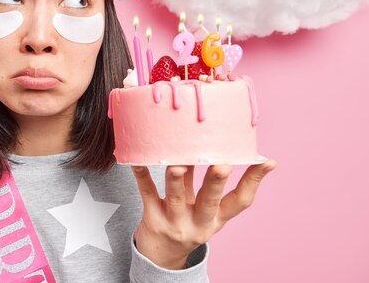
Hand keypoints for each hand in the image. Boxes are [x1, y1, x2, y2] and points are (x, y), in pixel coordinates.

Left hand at [131, 160, 276, 268]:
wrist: (161, 255)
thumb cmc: (187, 223)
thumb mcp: (205, 211)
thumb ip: (211, 185)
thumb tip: (224, 151)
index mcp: (217, 218)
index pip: (240, 201)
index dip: (254, 181)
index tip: (267, 162)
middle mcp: (198, 222)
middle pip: (209, 200)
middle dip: (216, 183)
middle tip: (222, 166)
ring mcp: (174, 221)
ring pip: (176, 197)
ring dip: (177, 179)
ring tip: (179, 164)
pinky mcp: (152, 218)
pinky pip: (147, 194)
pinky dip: (143, 176)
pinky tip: (140, 161)